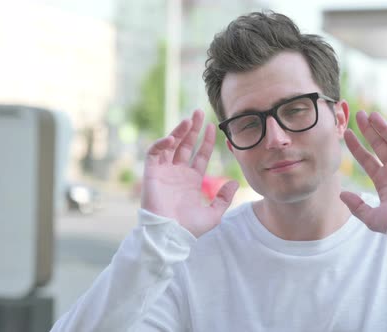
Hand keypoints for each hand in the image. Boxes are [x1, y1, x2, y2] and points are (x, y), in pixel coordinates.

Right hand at [141, 110, 238, 236]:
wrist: (169, 236)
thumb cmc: (189, 229)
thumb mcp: (213, 214)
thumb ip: (224, 198)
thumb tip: (235, 182)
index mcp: (192, 180)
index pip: (200, 154)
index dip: (206, 141)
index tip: (212, 127)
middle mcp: (178, 173)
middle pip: (186, 145)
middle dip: (191, 129)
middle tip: (198, 112)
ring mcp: (164, 172)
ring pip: (170, 145)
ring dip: (178, 131)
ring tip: (187, 119)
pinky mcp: (151, 174)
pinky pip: (154, 153)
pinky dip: (161, 143)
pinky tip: (172, 138)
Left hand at [340, 111, 386, 232]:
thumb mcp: (373, 218)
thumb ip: (357, 206)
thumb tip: (341, 194)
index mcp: (383, 180)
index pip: (366, 159)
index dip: (356, 146)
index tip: (347, 133)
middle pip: (379, 145)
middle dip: (369, 131)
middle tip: (359, 115)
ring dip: (383, 128)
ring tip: (372, 115)